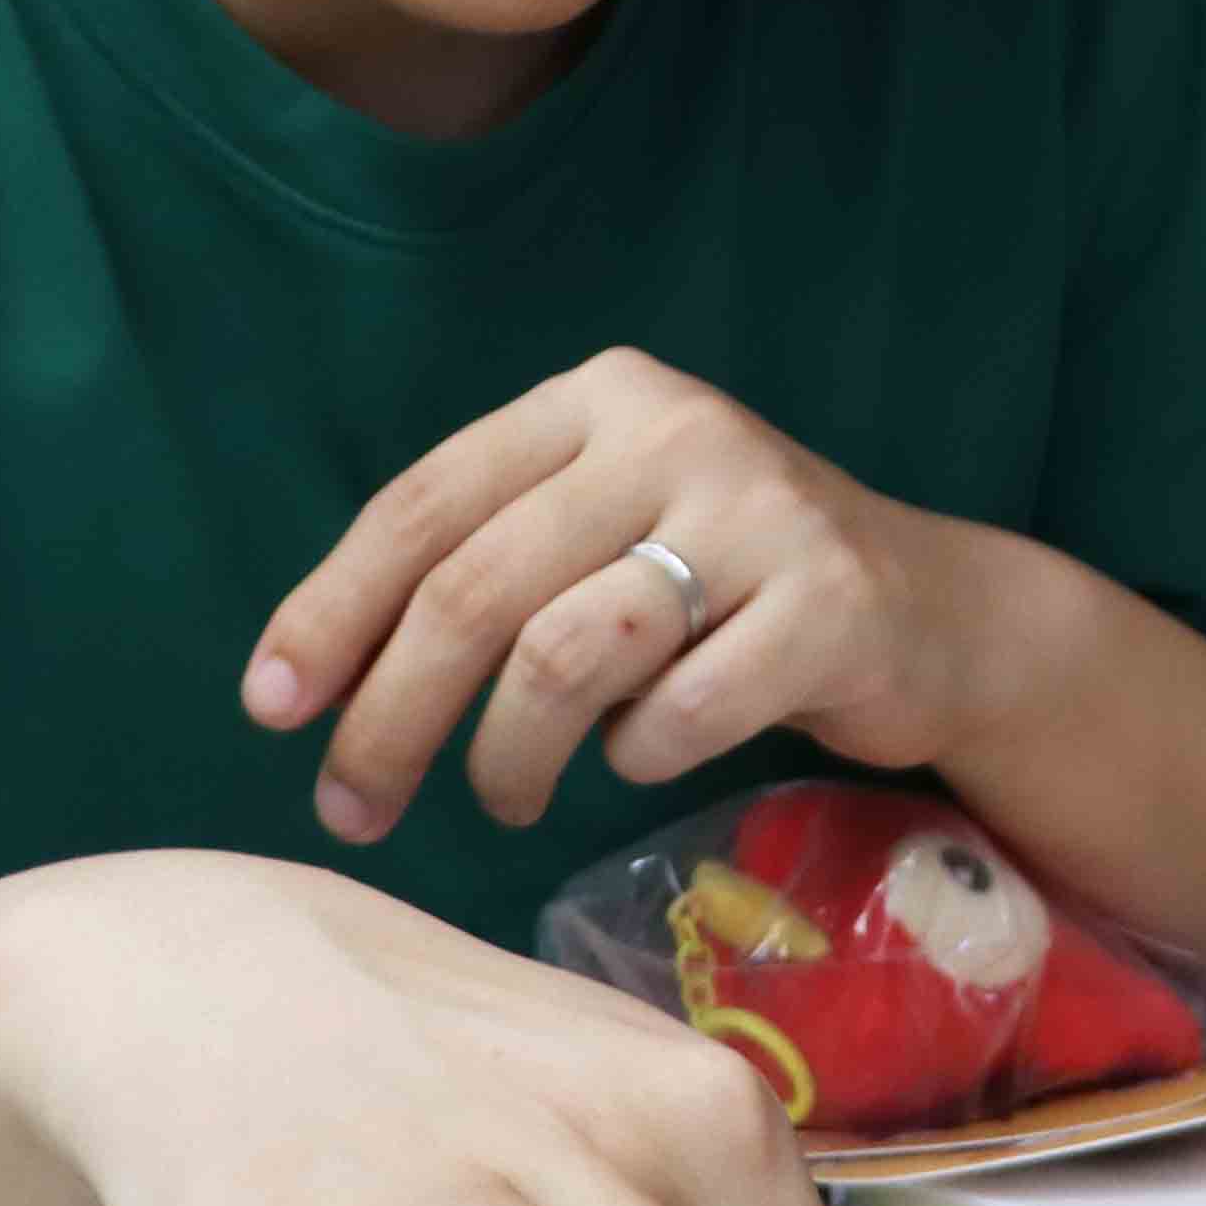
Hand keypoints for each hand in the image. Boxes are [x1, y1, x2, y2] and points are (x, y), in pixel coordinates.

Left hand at [251, 350, 980, 841]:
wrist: (935, 614)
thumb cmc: (729, 592)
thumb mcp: (606, 535)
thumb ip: (490, 565)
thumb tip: (308, 680)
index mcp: (598, 398)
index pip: (424, 504)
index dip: (332, 611)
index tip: (270, 709)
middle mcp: (676, 429)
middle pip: (476, 588)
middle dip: (391, 716)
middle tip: (351, 808)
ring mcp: (762, 511)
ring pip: (564, 653)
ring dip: (506, 755)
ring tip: (503, 799)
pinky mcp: (831, 601)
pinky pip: (677, 714)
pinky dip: (637, 756)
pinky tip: (644, 757)